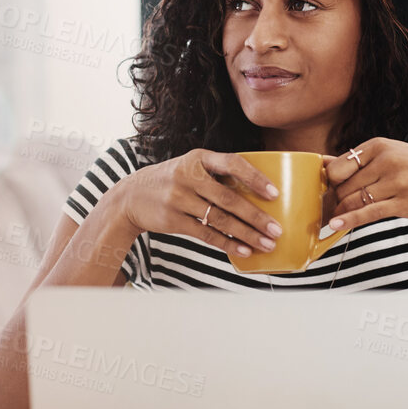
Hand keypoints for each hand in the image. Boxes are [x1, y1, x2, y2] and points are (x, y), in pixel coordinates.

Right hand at [107, 149, 285, 257]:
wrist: (130, 196)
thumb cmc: (172, 181)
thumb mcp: (190, 167)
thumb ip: (217, 175)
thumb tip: (259, 194)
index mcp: (198, 158)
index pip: (232, 164)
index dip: (255, 178)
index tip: (274, 194)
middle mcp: (188, 177)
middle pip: (229, 198)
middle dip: (256, 216)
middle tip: (277, 229)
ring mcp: (178, 199)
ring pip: (220, 220)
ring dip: (247, 234)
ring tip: (267, 244)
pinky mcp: (173, 220)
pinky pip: (206, 234)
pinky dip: (227, 244)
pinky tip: (244, 251)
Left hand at [319, 138, 407, 239]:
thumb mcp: (390, 154)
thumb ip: (358, 160)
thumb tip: (322, 164)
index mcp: (379, 146)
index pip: (337, 167)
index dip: (330, 183)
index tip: (331, 191)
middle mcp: (386, 161)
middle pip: (343, 187)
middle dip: (336, 200)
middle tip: (334, 208)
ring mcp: (396, 182)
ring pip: (353, 201)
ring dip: (342, 212)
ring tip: (337, 217)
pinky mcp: (403, 203)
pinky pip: (368, 213)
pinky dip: (348, 220)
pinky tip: (335, 225)